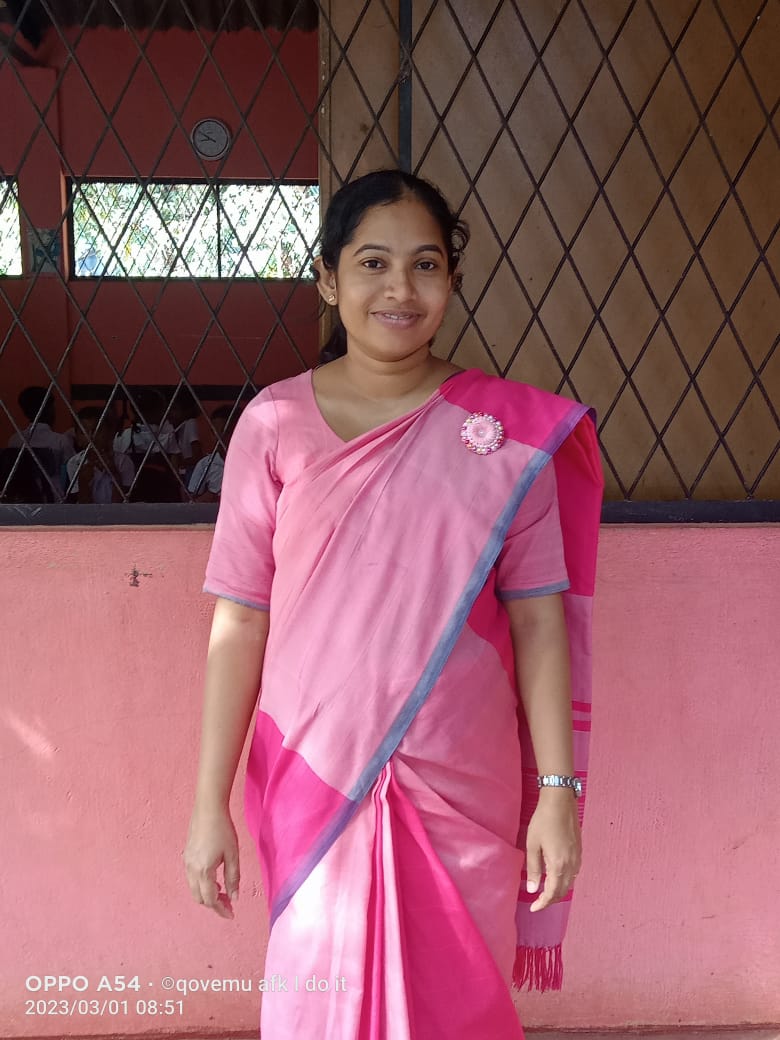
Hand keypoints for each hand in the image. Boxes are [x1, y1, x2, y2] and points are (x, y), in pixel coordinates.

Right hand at [183, 805, 239, 918]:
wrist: (208, 809)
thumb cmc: (223, 829)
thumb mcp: (233, 855)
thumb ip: (233, 878)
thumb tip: (234, 897)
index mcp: (204, 871)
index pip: (211, 899)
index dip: (221, 909)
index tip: (231, 914)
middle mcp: (191, 870)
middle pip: (200, 898)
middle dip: (214, 904)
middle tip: (229, 903)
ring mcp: (186, 863)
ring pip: (194, 889)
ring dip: (207, 894)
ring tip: (223, 891)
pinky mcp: (186, 856)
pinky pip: (191, 879)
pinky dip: (202, 885)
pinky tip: (214, 879)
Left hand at [525, 791, 580, 912]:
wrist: (560, 801)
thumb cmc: (543, 821)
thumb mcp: (532, 844)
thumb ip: (533, 869)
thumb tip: (532, 889)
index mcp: (558, 865)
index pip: (552, 893)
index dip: (543, 903)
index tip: (533, 908)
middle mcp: (571, 865)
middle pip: (563, 891)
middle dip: (550, 900)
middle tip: (537, 902)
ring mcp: (577, 858)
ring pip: (570, 883)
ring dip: (558, 891)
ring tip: (545, 891)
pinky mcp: (579, 851)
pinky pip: (574, 874)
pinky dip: (565, 881)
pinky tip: (556, 877)